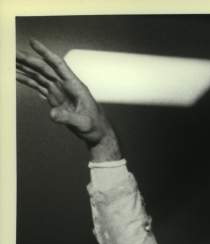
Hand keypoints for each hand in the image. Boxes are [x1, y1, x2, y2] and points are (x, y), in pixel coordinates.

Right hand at [15, 39, 119, 159]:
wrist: (98, 134)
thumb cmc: (95, 127)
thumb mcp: (83, 124)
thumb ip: (68, 118)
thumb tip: (52, 114)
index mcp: (75, 86)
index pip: (59, 65)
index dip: (46, 53)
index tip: (33, 42)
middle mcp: (66, 86)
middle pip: (45, 69)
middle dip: (29, 60)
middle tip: (12, 53)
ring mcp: (60, 92)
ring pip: (40, 76)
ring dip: (25, 69)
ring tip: (10, 62)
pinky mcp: (55, 99)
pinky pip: (39, 87)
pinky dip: (28, 81)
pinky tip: (18, 76)